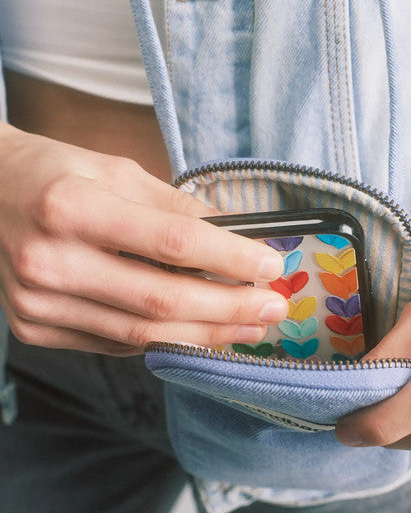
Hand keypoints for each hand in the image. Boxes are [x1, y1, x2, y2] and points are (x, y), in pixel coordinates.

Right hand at [0, 124, 287, 354]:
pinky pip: (115, 342)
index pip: (170, 242)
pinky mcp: (35, 327)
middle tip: (273, 308)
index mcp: (71, 206)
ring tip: (248, 328)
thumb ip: (172, 207)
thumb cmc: (54, 173)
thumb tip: (235, 239)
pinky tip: (198, 331)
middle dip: (229, 309)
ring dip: (205, 334)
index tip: (270, 265)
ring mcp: (37, 302)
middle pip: (160, 299)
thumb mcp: (114, 170)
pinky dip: (163, 338)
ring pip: (141, 333)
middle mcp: (49, 260)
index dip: (229, 259)